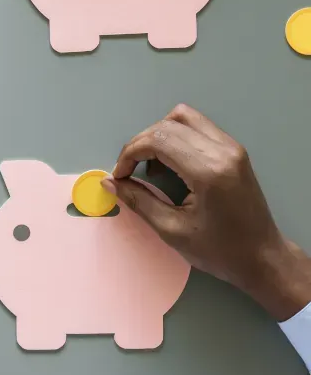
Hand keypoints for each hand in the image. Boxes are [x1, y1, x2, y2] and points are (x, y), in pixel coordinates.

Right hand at [102, 104, 310, 321]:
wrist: (263, 258)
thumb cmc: (219, 251)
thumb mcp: (172, 230)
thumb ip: (139, 201)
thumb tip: (110, 182)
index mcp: (208, 171)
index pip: (158, 139)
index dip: (130, 153)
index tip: (120, 177)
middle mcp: (223, 150)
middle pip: (168, 124)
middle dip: (140, 144)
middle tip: (129, 172)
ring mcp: (232, 147)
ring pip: (183, 117)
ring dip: (158, 135)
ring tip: (150, 164)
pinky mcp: (234, 150)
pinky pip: (198, 127)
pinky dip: (176, 137)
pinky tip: (171, 162)